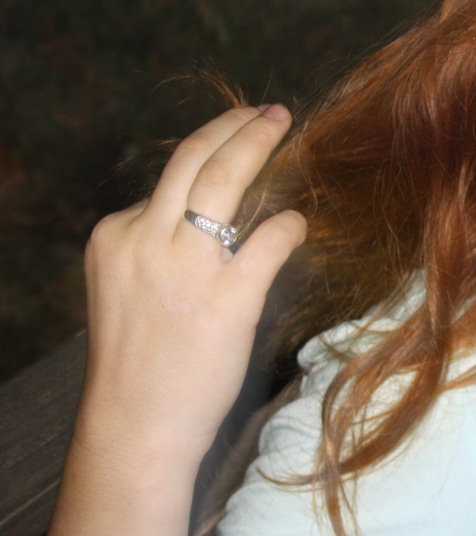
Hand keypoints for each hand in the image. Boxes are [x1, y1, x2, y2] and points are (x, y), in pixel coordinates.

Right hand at [79, 105, 306, 465]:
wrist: (136, 424)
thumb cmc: (141, 362)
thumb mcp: (129, 288)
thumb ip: (161, 247)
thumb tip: (218, 216)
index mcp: (115, 235)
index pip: (168, 182)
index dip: (209, 157)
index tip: (235, 138)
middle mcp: (144, 238)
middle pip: (194, 158)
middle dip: (235, 125)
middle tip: (269, 111)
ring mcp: (186, 265)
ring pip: (226, 178)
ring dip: (259, 143)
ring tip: (283, 126)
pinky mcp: (228, 296)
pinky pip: (270, 238)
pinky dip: (289, 225)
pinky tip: (298, 224)